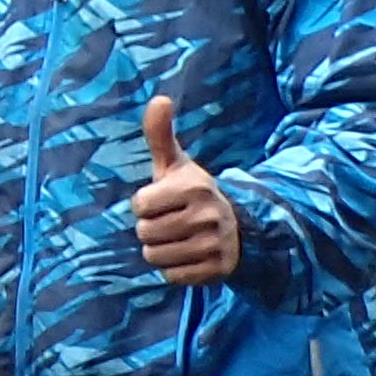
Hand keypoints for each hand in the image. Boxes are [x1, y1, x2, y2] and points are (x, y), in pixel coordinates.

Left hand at [129, 96, 241, 285]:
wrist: (236, 228)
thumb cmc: (192, 193)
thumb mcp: (176, 164)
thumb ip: (160, 134)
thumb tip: (158, 99)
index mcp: (194, 187)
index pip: (139, 205)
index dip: (145, 205)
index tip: (164, 201)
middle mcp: (208, 215)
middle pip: (144, 233)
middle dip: (151, 229)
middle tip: (172, 222)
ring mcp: (215, 245)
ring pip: (155, 257)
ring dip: (160, 250)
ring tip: (179, 239)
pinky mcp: (218, 270)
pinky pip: (172, 277)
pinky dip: (174, 270)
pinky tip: (189, 256)